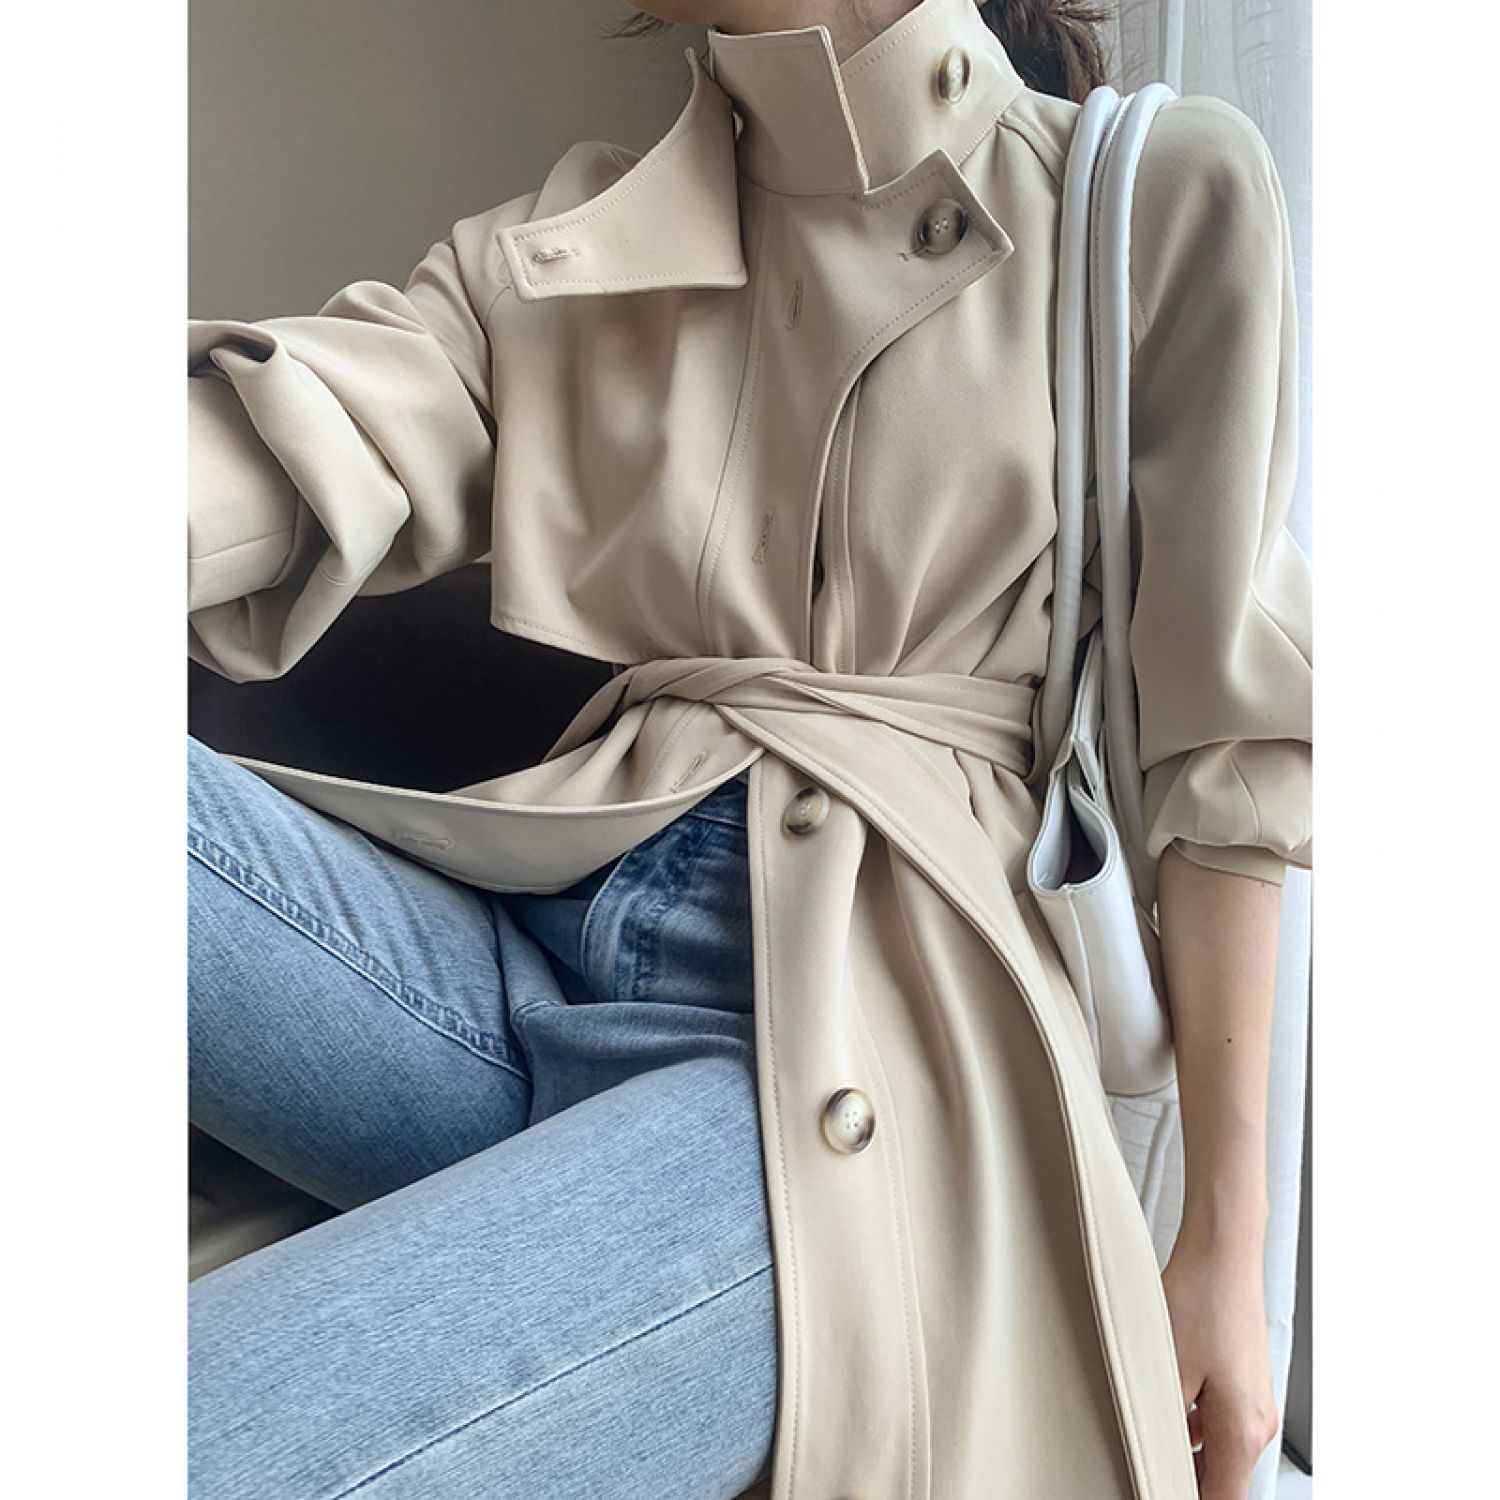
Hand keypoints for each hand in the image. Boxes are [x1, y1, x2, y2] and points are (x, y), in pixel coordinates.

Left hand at [1160, 1226, 1279, 1499]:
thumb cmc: (1201, 1300)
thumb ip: (1164, 1429)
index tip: (1153, 1485)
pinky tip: (1161, 1400)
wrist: (1224, 1250)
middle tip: (1143, 1461)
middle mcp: (1258, 1423)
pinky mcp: (1244, 1380)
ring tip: (1147, 1428)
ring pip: (1218, 1448)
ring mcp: (1254, 1401)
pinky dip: (1192, 1421)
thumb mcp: (1168, 1372)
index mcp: (1243, 1433)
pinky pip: (1219, 1420)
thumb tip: (1154, 1457)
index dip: (1181, 1497)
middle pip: (1221, 1478)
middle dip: (1184, 1477)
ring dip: (1185, 1448)